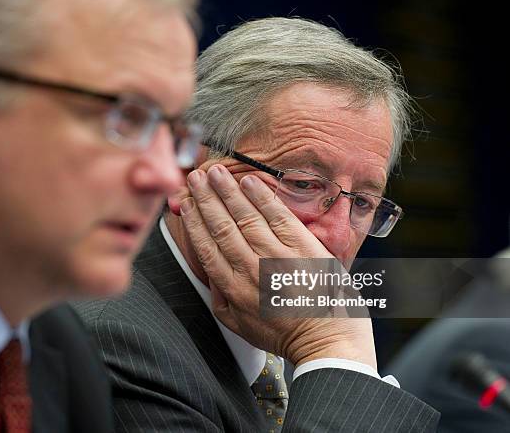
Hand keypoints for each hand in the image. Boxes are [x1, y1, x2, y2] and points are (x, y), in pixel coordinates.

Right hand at [179, 164, 375, 368]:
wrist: (326, 340)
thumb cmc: (284, 333)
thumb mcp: (239, 324)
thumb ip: (220, 297)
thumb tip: (210, 270)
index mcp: (232, 288)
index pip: (206, 246)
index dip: (194, 221)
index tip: (186, 204)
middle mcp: (250, 268)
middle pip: (221, 226)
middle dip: (205, 199)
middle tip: (196, 178)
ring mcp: (277, 256)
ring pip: (245, 216)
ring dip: (228, 191)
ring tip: (216, 173)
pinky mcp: (303, 247)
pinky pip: (278, 216)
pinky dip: (262, 197)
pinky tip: (249, 182)